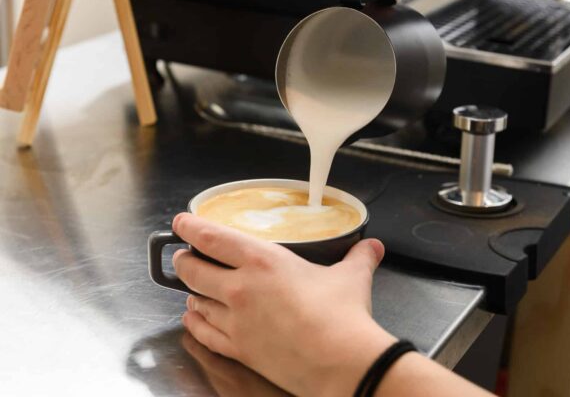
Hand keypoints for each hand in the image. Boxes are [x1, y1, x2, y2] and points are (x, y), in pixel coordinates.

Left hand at [172, 213, 395, 396]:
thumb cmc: (341, 315)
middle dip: (183, 261)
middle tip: (183, 256)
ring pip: (196, 301)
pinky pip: (205, 333)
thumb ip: (358, 258)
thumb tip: (373, 248)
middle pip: (194, 270)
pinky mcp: (239, 349)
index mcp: (263, 261)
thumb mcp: (351, 277)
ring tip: (192, 288)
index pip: (213, 238)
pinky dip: (195, 323)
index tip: (181, 222)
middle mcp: (241, 288)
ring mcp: (236, 321)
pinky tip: (192, 319)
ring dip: (190, 292)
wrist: (340, 362)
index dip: (191, 228)